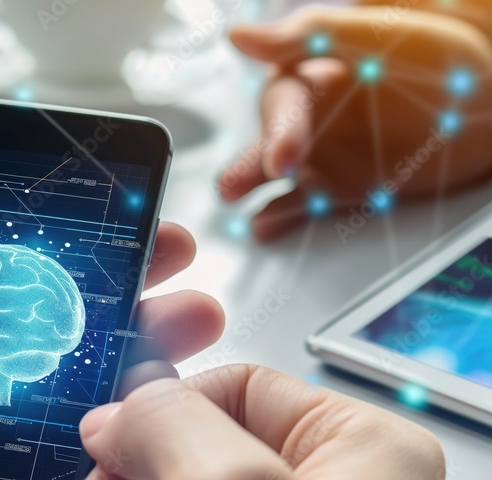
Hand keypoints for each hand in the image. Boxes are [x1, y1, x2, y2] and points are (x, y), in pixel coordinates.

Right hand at [221, 5, 491, 239]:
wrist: (485, 106)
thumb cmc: (432, 59)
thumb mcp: (371, 35)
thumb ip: (309, 34)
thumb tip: (240, 36)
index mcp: (310, 75)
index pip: (283, 103)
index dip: (279, 131)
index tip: (282, 159)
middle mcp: (309, 118)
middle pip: (269, 141)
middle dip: (253, 164)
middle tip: (233, 187)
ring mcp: (321, 155)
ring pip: (275, 175)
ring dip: (254, 189)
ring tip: (238, 204)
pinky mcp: (338, 187)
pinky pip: (304, 204)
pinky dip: (281, 216)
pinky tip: (264, 225)